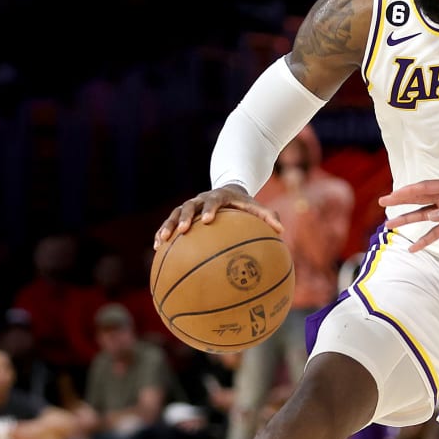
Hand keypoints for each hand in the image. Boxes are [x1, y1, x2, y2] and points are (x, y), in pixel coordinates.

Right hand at [154, 186, 284, 246]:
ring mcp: (190, 206)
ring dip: (167, 226)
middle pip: (189, 206)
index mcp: (219, 197)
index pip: (213, 201)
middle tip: (182, 231)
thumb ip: (269, 216)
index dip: (210, 209)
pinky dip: (162, 232)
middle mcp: (201, 200)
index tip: (208, 220)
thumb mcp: (257, 207)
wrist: (228, 191)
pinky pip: (169, 223)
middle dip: (184, 217)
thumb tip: (282, 231)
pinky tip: (157, 248)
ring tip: (161, 241)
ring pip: (174, 214)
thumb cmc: (244, 204)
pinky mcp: (182, 214)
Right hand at [378, 178, 438, 250]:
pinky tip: (414, 247)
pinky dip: (425, 239)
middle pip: (419, 200)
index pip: (424, 189)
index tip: (390, 196)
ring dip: (408, 220)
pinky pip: (436, 231)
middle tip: (382, 203)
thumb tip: (432, 216)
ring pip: (424, 216)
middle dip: (401, 201)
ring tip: (390, 225)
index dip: (406, 192)